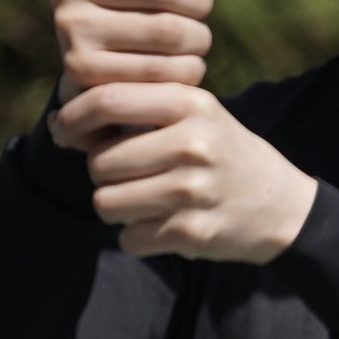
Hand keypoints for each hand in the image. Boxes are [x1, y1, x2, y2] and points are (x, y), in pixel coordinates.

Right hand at [46, 0, 240, 101]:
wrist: (102, 64)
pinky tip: (184, 64)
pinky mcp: (83, 70)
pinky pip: (161, 69)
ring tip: (195, 39)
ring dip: (198, 37)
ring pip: (167, 31)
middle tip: (199, 9)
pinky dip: (188, 69)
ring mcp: (70, 28)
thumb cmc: (140, 1)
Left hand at [54, 78, 318, 263]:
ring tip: (145, 199)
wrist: (281, 206)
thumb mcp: (192, 113)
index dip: (72, 118)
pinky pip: (129, 238)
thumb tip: (57, 121)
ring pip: (106, 203)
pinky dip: (137, 237)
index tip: (62, 131)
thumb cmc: (218, 151)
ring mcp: (193, 190)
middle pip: (99, 162)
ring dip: (116, 207)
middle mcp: (192, 143)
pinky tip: (163, 224)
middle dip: (102, 173)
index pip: (107, 100)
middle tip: (128, 175)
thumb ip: (134, 108)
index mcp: (189, 103)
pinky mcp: (192, 232)